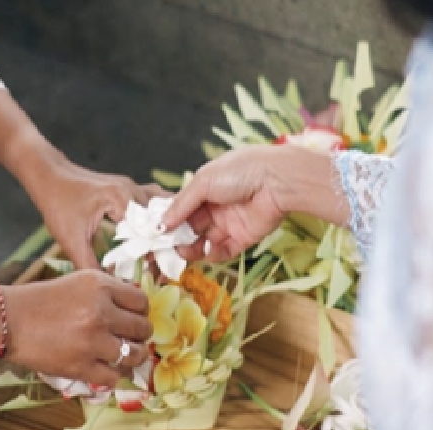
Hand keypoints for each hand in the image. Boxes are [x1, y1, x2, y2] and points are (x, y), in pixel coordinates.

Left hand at [0, 90, 169, 269]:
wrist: (48, 175)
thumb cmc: (56, 203)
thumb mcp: (71, 239)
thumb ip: (90, 264)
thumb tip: (110, 285)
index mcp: (121, 199)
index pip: (149, 231)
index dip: (154, 254)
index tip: (154, 274)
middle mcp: (132, 189)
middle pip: (161, 220)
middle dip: (164, 245)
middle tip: (163, 269)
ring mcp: (133, 186)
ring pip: (162, 209)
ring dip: (166, 230)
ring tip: (165, 254)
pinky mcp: (129, 189)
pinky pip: (154, 202)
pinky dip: (160, 217)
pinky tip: (161, 233)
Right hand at [4, 270, 150, 385]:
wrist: (7, 320)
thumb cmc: (42, 300)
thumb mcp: (79, 282)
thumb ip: (109, 291)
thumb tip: (137, 307)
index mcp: (101, 286)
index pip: (141, 302)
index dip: (140, 312)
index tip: (133, 318)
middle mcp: (100, 312)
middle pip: (142, 329)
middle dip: (139, 335)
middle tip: (130, 338)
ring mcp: (92, 341)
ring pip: (134, 355)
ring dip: (133, 357)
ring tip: (124, 356)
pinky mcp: (80, 366)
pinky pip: (114, 377)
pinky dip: (114, 376)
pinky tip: (108, 370)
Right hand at [162, 146, 289, 262]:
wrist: (277, 181)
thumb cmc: (240, 172)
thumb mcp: (203, 182)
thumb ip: (181, 204)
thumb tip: (160, 224)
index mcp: (206, 187)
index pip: (182, 208)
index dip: (169, 220)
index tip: (155, 233)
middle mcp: (217, 206)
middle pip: (191, 227)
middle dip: (178, 237)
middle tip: (167, 247)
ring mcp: (230, 223)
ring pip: (205, 241)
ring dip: (192, 248)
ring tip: (183, 251)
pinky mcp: (244, 238)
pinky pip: (223, 251)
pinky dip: (212, 254)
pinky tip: (205, 250)